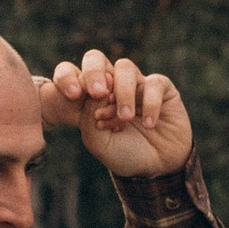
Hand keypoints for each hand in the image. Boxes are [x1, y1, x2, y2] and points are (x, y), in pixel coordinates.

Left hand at [42, 49, 193, 178]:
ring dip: (123, 93)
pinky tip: (149, 124)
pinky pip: (154, 83)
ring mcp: (136, 83)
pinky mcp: (161, 88)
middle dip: (93, 73)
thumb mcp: (98, 142)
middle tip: (97, 93)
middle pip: (96, 59)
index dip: (67, 78)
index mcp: (88, 95)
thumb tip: (100, 91)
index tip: (73, 95)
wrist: (156, 168)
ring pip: (124, 68)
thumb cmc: (124, 154)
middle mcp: (111, 84)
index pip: (71, 73)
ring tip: (125, 118)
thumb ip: (90, 116)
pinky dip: (150, 104)